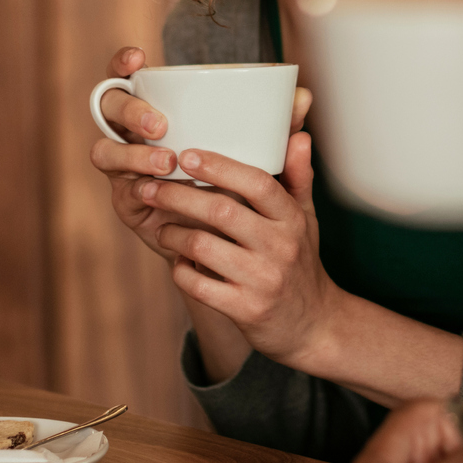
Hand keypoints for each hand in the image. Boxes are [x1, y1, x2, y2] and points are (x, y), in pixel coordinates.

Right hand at [91, 46, 313, 263]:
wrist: (235, 246)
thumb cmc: (244, 187)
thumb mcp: (264, 156)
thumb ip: (279, 128)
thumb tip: (304, 97)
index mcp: (161, 109)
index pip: (129, 76)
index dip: (123, 63)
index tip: (138, 59)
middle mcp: (135, 133)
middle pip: (110, 106)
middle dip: (130, 110)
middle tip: (161, 124)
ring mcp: (126, 167)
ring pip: (106, 149)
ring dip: (134, 153)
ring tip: (168, 162)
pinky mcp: (126, 200)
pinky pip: (119, 188)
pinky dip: (137, 186)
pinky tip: (155, 190)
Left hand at [140, 144, 329, 366]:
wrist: (313, 326)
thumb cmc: (301, 264)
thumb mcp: (305, 220)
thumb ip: (298, 178)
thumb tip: (299, 136)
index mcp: (291, 219)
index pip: (257, 183)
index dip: (219, 167)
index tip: (185, 155)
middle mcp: (280, 247)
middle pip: (221, 211)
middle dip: (177, 196)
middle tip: (148, 187)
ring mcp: (263, 280)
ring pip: (202, 247)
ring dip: (172, 234)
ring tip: (160, 228)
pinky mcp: (246, 310)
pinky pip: (199, 285)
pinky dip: (180, 270)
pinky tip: (178, 262)